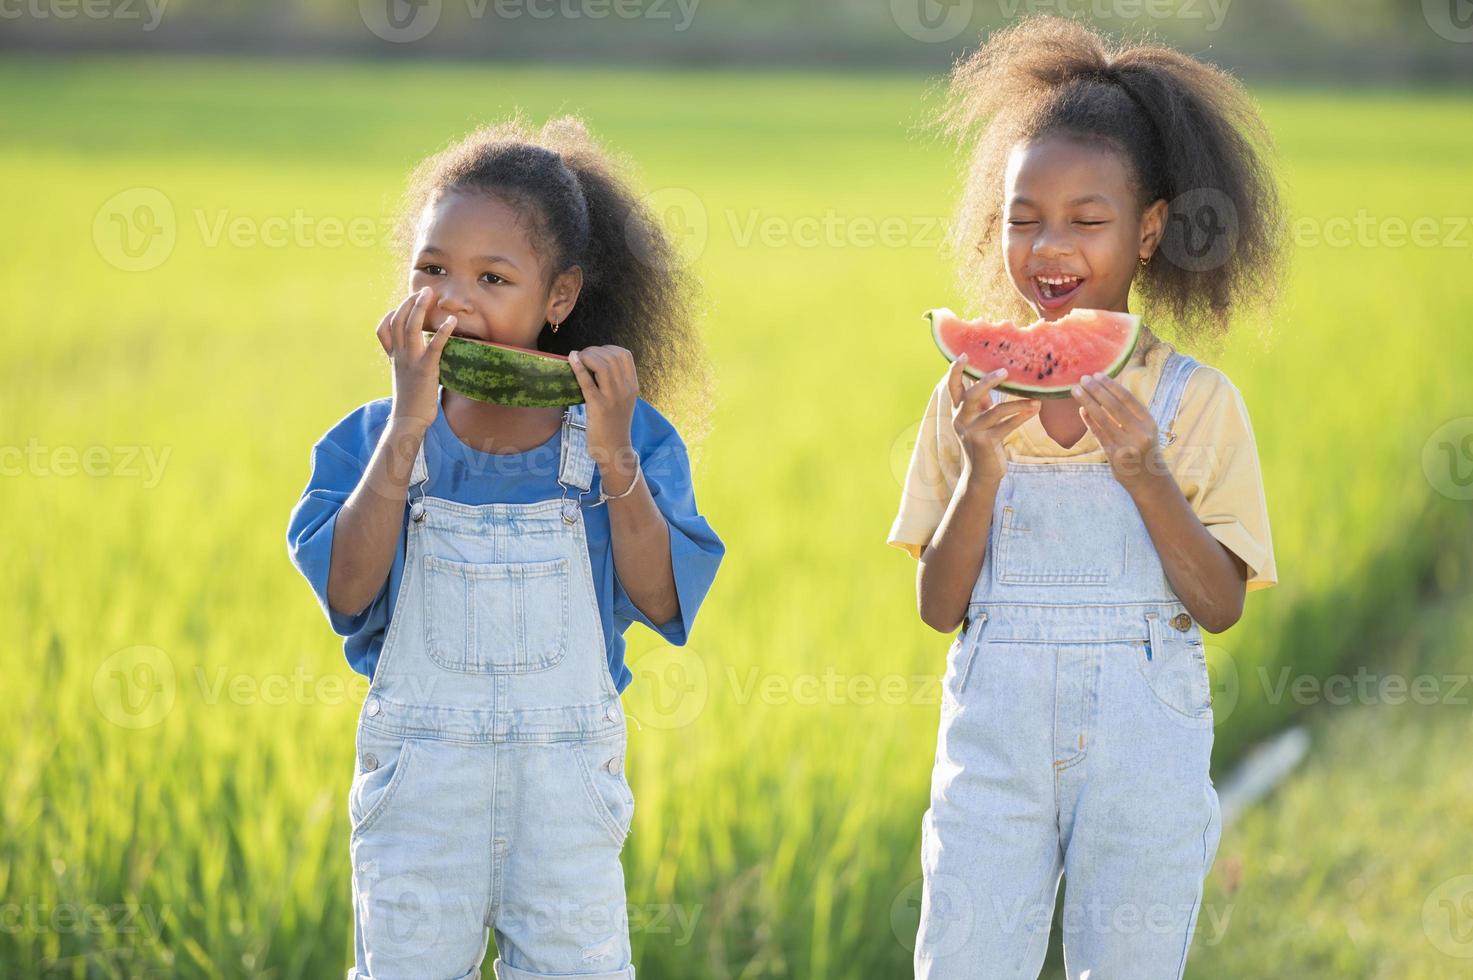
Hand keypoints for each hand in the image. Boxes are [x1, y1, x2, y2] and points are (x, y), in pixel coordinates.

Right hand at [377, 286, 454, 430]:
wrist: (408, 419)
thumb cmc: (411, 400)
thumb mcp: (404, 377)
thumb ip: (407, 363)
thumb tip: (420, 355)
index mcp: (394, 357)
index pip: (384, 329)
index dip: (391, 313)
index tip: (402, 304)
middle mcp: (399, 355)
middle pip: (398, 321)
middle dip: (409, 302)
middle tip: (423, 290)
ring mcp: (410, 361)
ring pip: (411, 327)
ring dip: (420, 308)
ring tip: (430, 295)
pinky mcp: (425, 369)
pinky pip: (434, 346)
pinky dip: (442, 332)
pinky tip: (451, 322)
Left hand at [568, 345, 638, 488]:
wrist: (614, 450)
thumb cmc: (614, 425)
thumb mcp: (622, 401)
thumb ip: (615, 383)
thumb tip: (596, 364)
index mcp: (632, 386)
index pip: (625, 355)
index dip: (607, 348)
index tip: (595, 354)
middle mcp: (625, 390)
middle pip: (612, 356)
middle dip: (594, 351)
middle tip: (582, 357)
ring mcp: (613, 398)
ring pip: (602, 365)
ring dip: (586, 356)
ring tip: (577, 359)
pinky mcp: (599, 407)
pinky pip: (588, 382)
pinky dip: (578, 367)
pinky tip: (571, 358)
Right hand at [946, 354, 1039, 487]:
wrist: (981, 473)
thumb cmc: (984, 441)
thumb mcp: (979, 419)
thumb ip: (983, 402)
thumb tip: (996, 377)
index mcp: (958, 411)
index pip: (953, 387)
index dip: (956, 370)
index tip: (965, 354)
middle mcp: (962, 420)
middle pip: (972, 395)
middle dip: (988, 381)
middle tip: (1005, 371)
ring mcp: (973, 432)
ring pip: (996, 411)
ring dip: (1019, 404)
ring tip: (1036, 400)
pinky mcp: (986, 442)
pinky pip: (1007, 426)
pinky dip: (1022, 417)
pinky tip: (1034, 411)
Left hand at [1071, 371, 1164, 491]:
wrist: (1150, 481)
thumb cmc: (1144, 450)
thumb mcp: (1145, 430)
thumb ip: (1130, 414)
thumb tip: (1106, 390)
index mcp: (1149, 423)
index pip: (1128, 399)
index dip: (1111, 385)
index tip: (1098, 374)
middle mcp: (1140, 433)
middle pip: (1114, 406)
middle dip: (1096, 390)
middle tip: (1083, 378)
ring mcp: (1126, 445)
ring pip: (1103, 419)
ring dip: (1087, 402)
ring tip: (1076, 390)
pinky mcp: (1114, 456)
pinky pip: (1098, 434)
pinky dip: (1089, 421)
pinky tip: (1081, 410)